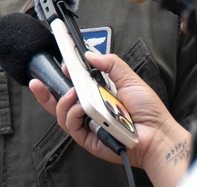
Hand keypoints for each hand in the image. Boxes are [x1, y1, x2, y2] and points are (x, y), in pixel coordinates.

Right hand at [29, 52, 190, 186]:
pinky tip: (82, 108)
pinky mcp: (89, 140)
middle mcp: (91, 111)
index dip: (65, 77)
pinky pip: (72, 126)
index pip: (74, 86)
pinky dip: (74, 114)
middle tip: (38, 83)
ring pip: (63, 114)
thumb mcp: (129, 79)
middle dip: (45, 93)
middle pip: (61, 102)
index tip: (61, 66)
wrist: (157, 133)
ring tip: (73, 93)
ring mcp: (89, 125)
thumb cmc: (148, 110)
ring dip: (64, 101)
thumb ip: (110, 64)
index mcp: (99, 96)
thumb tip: (89, 55)